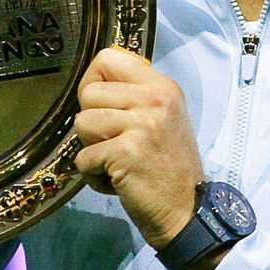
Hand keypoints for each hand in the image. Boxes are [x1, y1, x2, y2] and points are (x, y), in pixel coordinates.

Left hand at [74, 47, 204, 250]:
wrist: (188, 211)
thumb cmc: (169, 166)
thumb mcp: (162, 117)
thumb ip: (134, 95)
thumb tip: (94, 79)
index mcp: (162, 86)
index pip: (107, 58)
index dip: (94, 81)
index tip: (102, 105)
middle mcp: (154, 99)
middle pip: (88, 92)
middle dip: (92, 122)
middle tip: (115, 143)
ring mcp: (141, 124)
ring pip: (81, 123)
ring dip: (91, 149)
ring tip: (117, 162)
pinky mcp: (126, 152)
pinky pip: (83, 157)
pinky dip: (93, 176)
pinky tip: (117, 181)